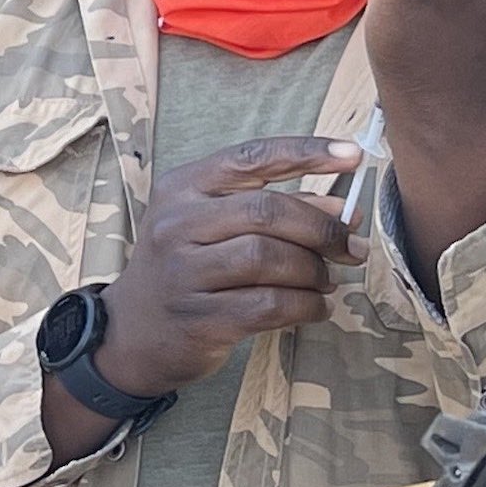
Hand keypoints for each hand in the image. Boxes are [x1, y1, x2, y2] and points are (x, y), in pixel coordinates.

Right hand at [48, 136, 366, 461]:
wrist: (132, 334)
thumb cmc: (185, 269)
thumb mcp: (211, 226)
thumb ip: (271, 209)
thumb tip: (343, 210)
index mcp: (181, 188)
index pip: (251, 157)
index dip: (306, 152)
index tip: (353, 157)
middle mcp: (176, 224)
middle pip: (266, 211)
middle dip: (322, 229)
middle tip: (351, 247)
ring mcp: (183, 273)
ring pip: (271, 259)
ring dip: (315, 271)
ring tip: (328, 280)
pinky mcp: (199, 318)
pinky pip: (271, 305)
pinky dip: (307, 305)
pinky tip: (316, 307)